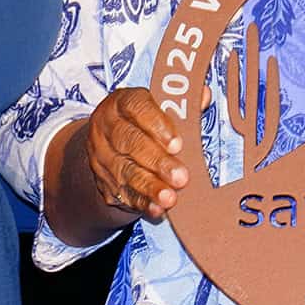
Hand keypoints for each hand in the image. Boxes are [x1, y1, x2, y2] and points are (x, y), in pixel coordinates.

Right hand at [81, 88, 189, 221]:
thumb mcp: (160, 107)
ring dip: (149, 187)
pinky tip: (157, 209)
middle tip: (181, 176)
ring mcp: (101, 156)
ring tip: (170, 198)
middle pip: (129, 142)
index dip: (157, 124)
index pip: (136, 106)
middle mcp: (106, 127)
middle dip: (157, 161)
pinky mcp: (103, 182)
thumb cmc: (146, 122)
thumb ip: (182, 103)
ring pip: (124, 172)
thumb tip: (203, 95)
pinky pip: (122, 194)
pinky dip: (141, 203)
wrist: (112, 146)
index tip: (177, 143)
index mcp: (120, 102)